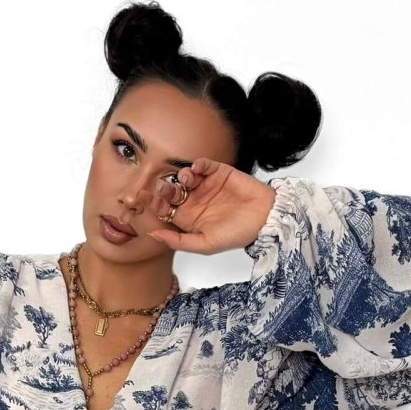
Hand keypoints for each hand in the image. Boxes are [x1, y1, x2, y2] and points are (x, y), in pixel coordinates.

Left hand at [141, 159, 275, 254]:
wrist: (265, 218)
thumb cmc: (237, 234)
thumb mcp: (205, 244)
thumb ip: (178, 241)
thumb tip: (152, 235)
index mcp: (188, 219)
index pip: (165, 209)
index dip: (154, 204)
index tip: (145, 198)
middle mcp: (194, 201)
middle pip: (171, 191)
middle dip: (164, 188)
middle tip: (164, 187)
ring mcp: (205, 186)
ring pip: (184, 177)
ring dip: (181, 176)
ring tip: (186, 180)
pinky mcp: (218, 172)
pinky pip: (203, 165)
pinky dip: (197, 165)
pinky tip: (197, 169)